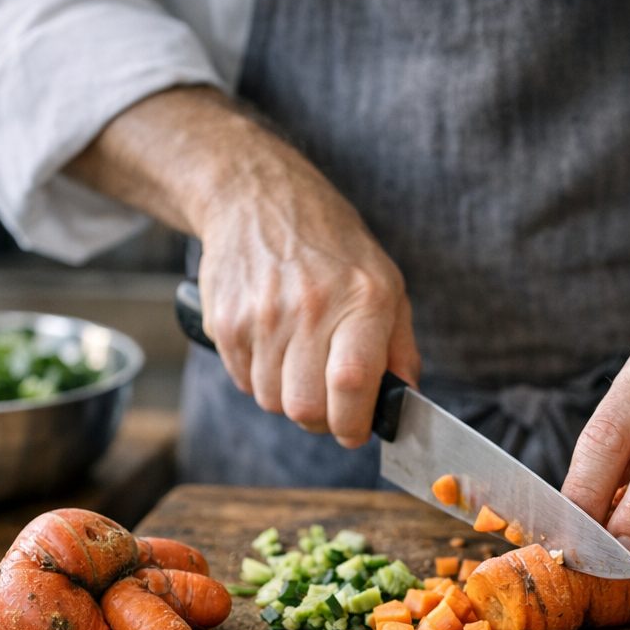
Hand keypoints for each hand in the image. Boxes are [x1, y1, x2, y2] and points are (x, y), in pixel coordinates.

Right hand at [66, 86, 419, 444]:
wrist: (257, 198)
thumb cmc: (334, 248)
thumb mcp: (387, 284)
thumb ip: (400, 348)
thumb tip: (404, 402)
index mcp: (363, 299)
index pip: (352, 383)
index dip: (353, 424)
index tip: (356, 431)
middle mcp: (310, 307)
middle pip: (306, 408)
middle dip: (322, 421)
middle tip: (331, 406)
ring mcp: (261, 315)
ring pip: (273, 402)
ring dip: (290, 398)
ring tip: (301, 364)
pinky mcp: (225, 321)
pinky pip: (244, 382)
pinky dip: (261, 379)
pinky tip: (274, 347)